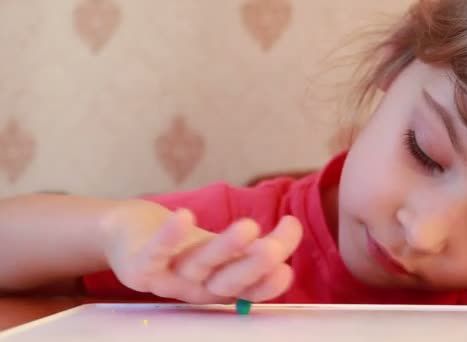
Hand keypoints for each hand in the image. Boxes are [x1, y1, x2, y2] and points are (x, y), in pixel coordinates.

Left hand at [100, 200, 302, 303]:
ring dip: (224, 248)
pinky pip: (156, 252)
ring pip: (200, 265)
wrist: (128, 238)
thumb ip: (253, 246)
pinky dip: (170, 236)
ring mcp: (169, 277)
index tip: (287, 270)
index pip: (250, 289)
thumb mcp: (221, 249)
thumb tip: (293, 229)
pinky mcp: (141, 264)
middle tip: (275, 251)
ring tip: (248, 227)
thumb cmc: (184, 245)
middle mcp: (199, 286)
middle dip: (253, 266)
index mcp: (221, 286)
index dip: (268, 285)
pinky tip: (186, 216)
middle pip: (227, 280)